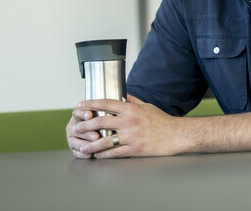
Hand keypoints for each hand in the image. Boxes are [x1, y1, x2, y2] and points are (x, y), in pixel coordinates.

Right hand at [65, 105, 101, 158]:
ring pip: (74, 142)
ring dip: (84, 144)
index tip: (90, 115)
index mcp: (78, 114)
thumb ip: (104, 110)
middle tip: (96, 136)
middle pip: (77, 129)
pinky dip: (82, 154)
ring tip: (93, 148)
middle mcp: (73, 126)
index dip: (83, 114)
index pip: (77, 112)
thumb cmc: (103, 120)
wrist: (99, 133)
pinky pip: (76, 152)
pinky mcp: (74, 148)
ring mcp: (72, 137)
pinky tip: (89, 155)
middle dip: (87, 132)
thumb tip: (114, 108)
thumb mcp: (103, 113)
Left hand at [68, 96, 186, 158]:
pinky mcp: (134, 149)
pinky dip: (104, 155)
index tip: (80, 105)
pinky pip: (114, 153)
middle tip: (75, 128)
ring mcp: (131, 136)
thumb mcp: (146, 106)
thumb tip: (120, 94)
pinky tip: (97, 155)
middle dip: (85, 125)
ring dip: (91, 144)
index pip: (106, 103)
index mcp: (131, 109)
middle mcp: (129, 122)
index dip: (91, 104)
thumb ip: (131, 100)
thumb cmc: (161, 120)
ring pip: (104, 140)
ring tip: (82, 147)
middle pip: (100, 121)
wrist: (175, 135)